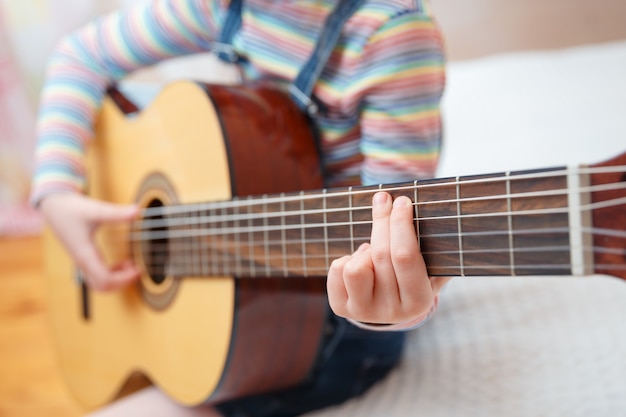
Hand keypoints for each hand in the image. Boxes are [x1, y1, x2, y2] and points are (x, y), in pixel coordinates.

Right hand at [40, 193, 140, 290]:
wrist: (54, 207)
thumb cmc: (72, 209)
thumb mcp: (95, 210)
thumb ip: (116, 213)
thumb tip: (137, 210)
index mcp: (85, 254)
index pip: (104, 278)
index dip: (124, 278)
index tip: (139, 269)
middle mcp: (83, 262)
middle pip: (102, 286)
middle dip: (122, 282)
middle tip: (138, 270)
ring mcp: (82, 262)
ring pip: (99, 284)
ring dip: (117, 280)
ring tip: (131, 266)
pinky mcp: (84, 259)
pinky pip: (97, 276)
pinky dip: (112, 275)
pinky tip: (123, 263)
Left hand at [327, 192, 450, 324]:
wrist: (389, 305)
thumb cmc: (414, 276)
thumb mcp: (433, 268)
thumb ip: (439, 250)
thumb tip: (441, 212)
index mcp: (419, 301)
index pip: (405, 256)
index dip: (401, 225)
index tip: (402, 201)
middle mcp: (392, 312)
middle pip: (381, 255)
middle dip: (383, 221)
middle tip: (384, 198)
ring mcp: (364, 312)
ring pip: (354, 268)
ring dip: (364, 250)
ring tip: (373, 250)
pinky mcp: (341, 308)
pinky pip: (337, 270)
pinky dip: (348, 258)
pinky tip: (361, 262)